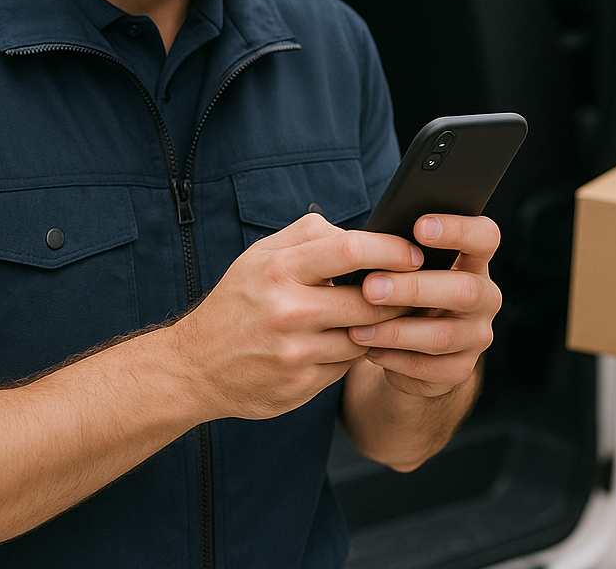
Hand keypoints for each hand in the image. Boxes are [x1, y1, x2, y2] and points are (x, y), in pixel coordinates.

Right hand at [168, 213, 422, 420]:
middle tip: (420, 288)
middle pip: (370, 299)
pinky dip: (358, 350)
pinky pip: (349, 364)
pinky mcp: (301, 384)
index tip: (413, 253)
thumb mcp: (261, 255)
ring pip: (366, 335)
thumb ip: (309, 235)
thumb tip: (359, 231)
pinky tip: (357, 340)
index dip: (392, 250)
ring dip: (385, 325)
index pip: (351, 250)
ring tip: (395, 314)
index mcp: (280, 269)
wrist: (195, 366)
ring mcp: (296, 352)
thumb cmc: (238, 301)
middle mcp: (289, 310)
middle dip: (402, 294)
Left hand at [346, 214, 501, 397]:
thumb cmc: (403, 286)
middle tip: (370, 287)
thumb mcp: (407, 266)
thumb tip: (368, 242)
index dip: (458, 229)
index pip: (485, 237)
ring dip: (395, 331)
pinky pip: (429, 368)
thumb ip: (401, 252)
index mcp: (475, 260)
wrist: (411, 344)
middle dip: (414, 288)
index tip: (419, 226)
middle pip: (464, 290)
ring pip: (442, 335)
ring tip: (357, 327)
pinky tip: (368, 349)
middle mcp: (485, 296)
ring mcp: (477, 336)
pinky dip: (394, 359)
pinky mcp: (461, 369)